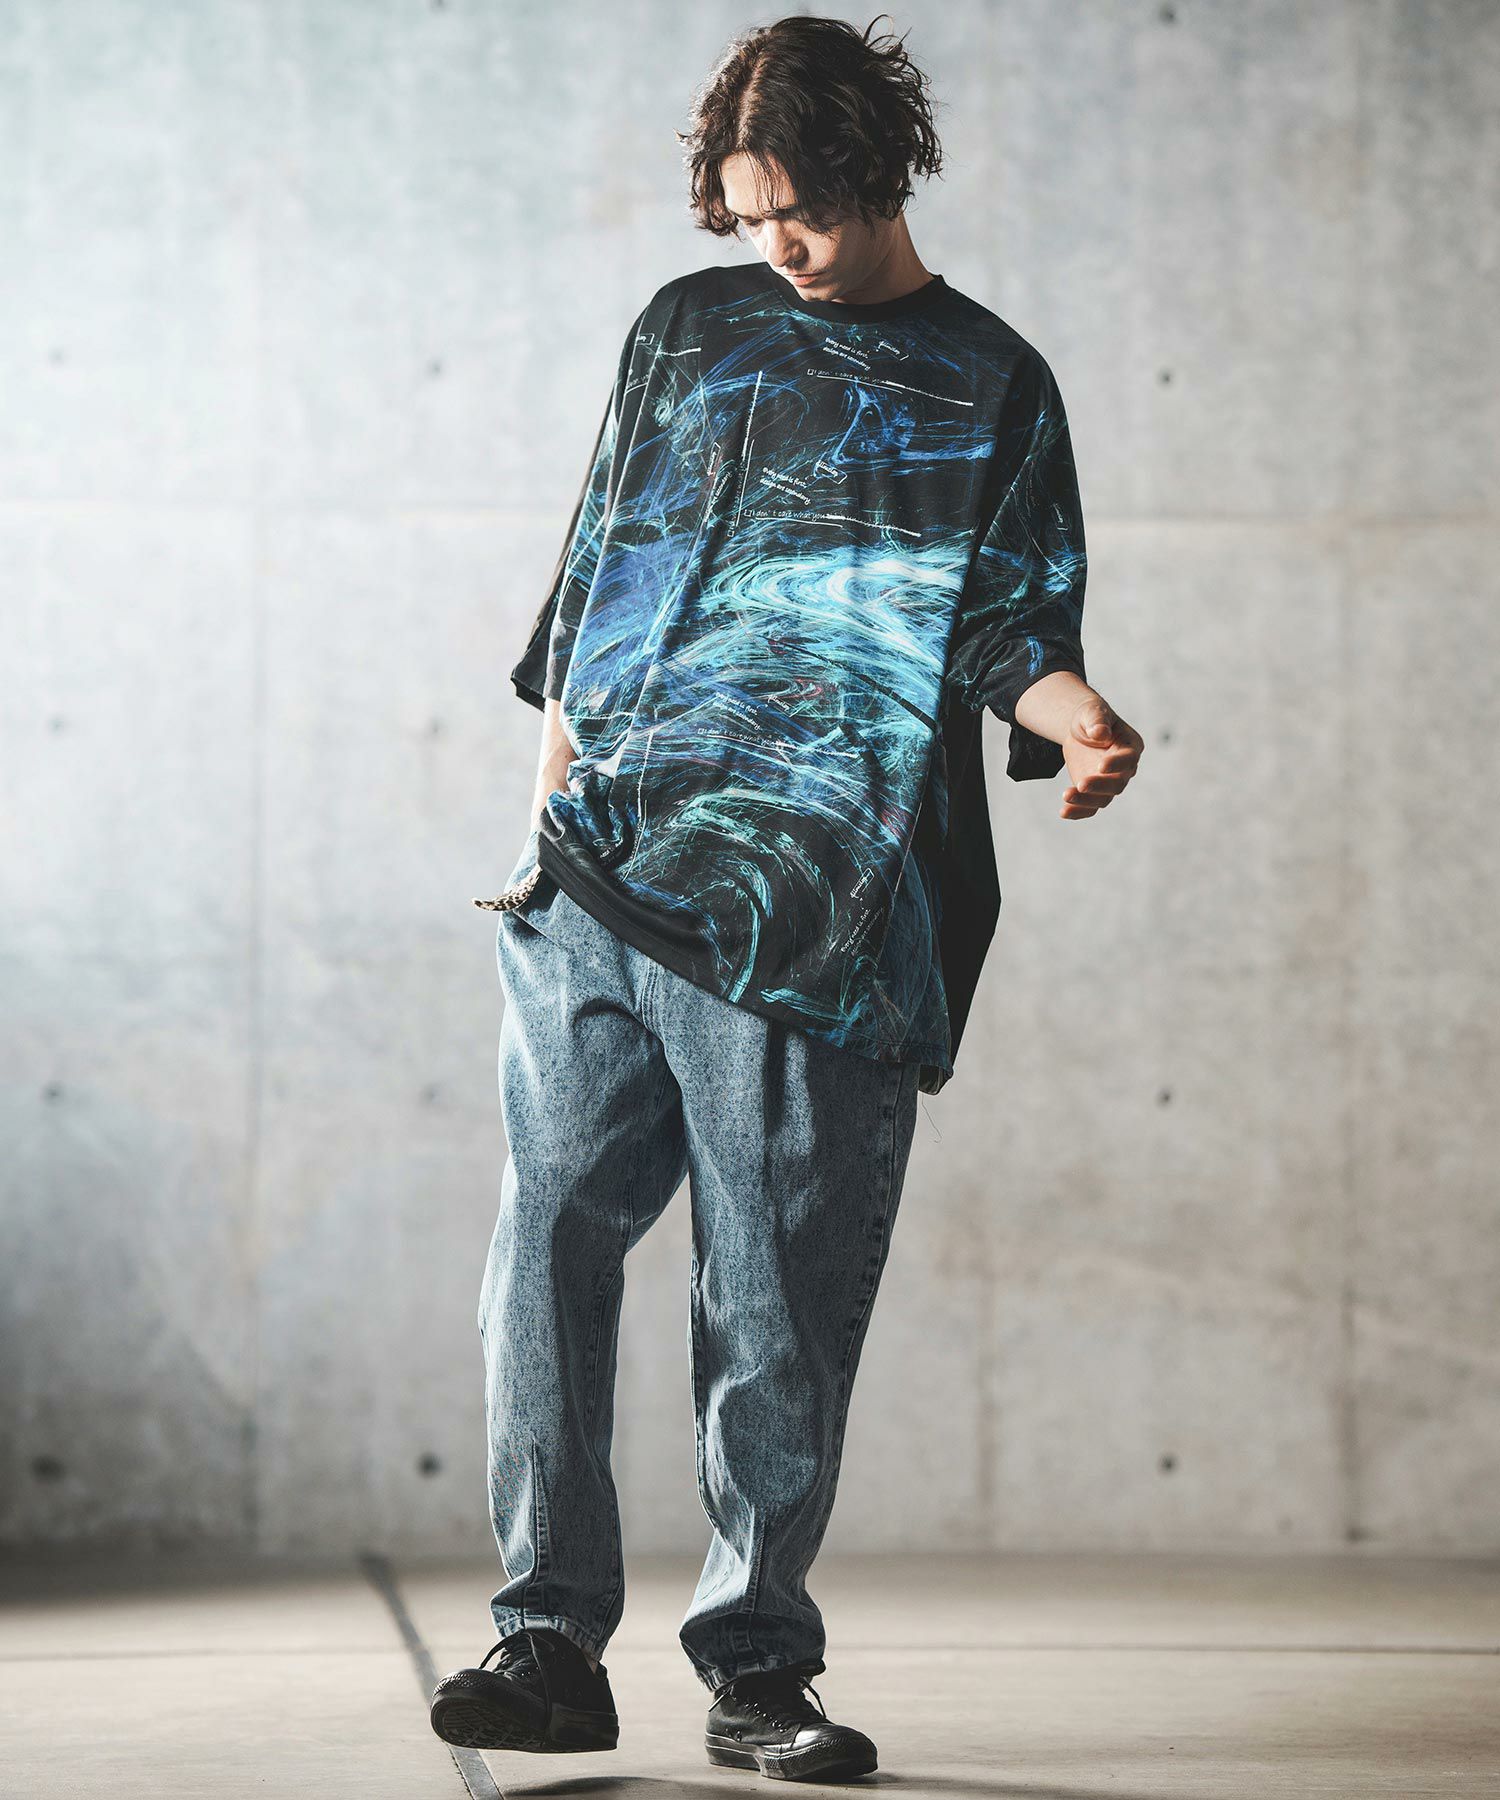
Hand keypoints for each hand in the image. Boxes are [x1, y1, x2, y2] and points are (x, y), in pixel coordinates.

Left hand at [1059, 693, 1142, 818]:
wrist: (1081, 730)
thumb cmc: (1091, 717)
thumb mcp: (1092, 712)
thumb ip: (1097, 720)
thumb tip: (1099, 733)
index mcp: (1130, 746)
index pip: (1128, 759)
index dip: (1117, 764)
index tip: (1101, 766)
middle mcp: (1125, 769)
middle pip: (1117, 784)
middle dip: (1099, 786)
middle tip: (1081, 784)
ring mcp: (1110, 782)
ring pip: (1102, 799)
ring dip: (1084, 801)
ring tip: (1065, 796)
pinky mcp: (1095, 792)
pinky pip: (1089, 807)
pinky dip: (1077, 812)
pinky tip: (1063, 812)